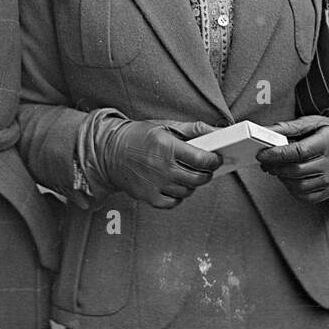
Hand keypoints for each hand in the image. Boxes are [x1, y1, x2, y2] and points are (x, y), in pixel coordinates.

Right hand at [90, 118, 222, 208]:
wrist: (109, 152)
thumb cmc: (139, 137)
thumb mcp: (165, 126)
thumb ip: (193, 129)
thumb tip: (218, 132)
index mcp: (166, 146)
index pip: (202, 159)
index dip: (214, 160)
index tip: (216, 158)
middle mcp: (162, 167)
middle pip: (198, 178)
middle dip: (207, 173)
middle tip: (205, 167)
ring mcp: (155, 184)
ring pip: (188, 191)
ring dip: (193, 184)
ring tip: (188, 174)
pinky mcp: (149, 197)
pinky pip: (174, 202)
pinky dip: (179, 195)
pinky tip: (175, 185)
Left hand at [256, 115, 328, 204]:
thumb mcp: (313, 122)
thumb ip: (289, 127)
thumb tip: (266, 131)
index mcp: (327, 143)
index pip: (299, 152)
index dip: (277, 154)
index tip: (262, 154)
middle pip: (297, 170)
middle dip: (275, 167)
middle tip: (264, 161)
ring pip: (299, 186)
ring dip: (282, 178)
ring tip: (276, 168)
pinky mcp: (328, 191)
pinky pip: (306, 196)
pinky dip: (292, 189)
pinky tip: (288, 178)